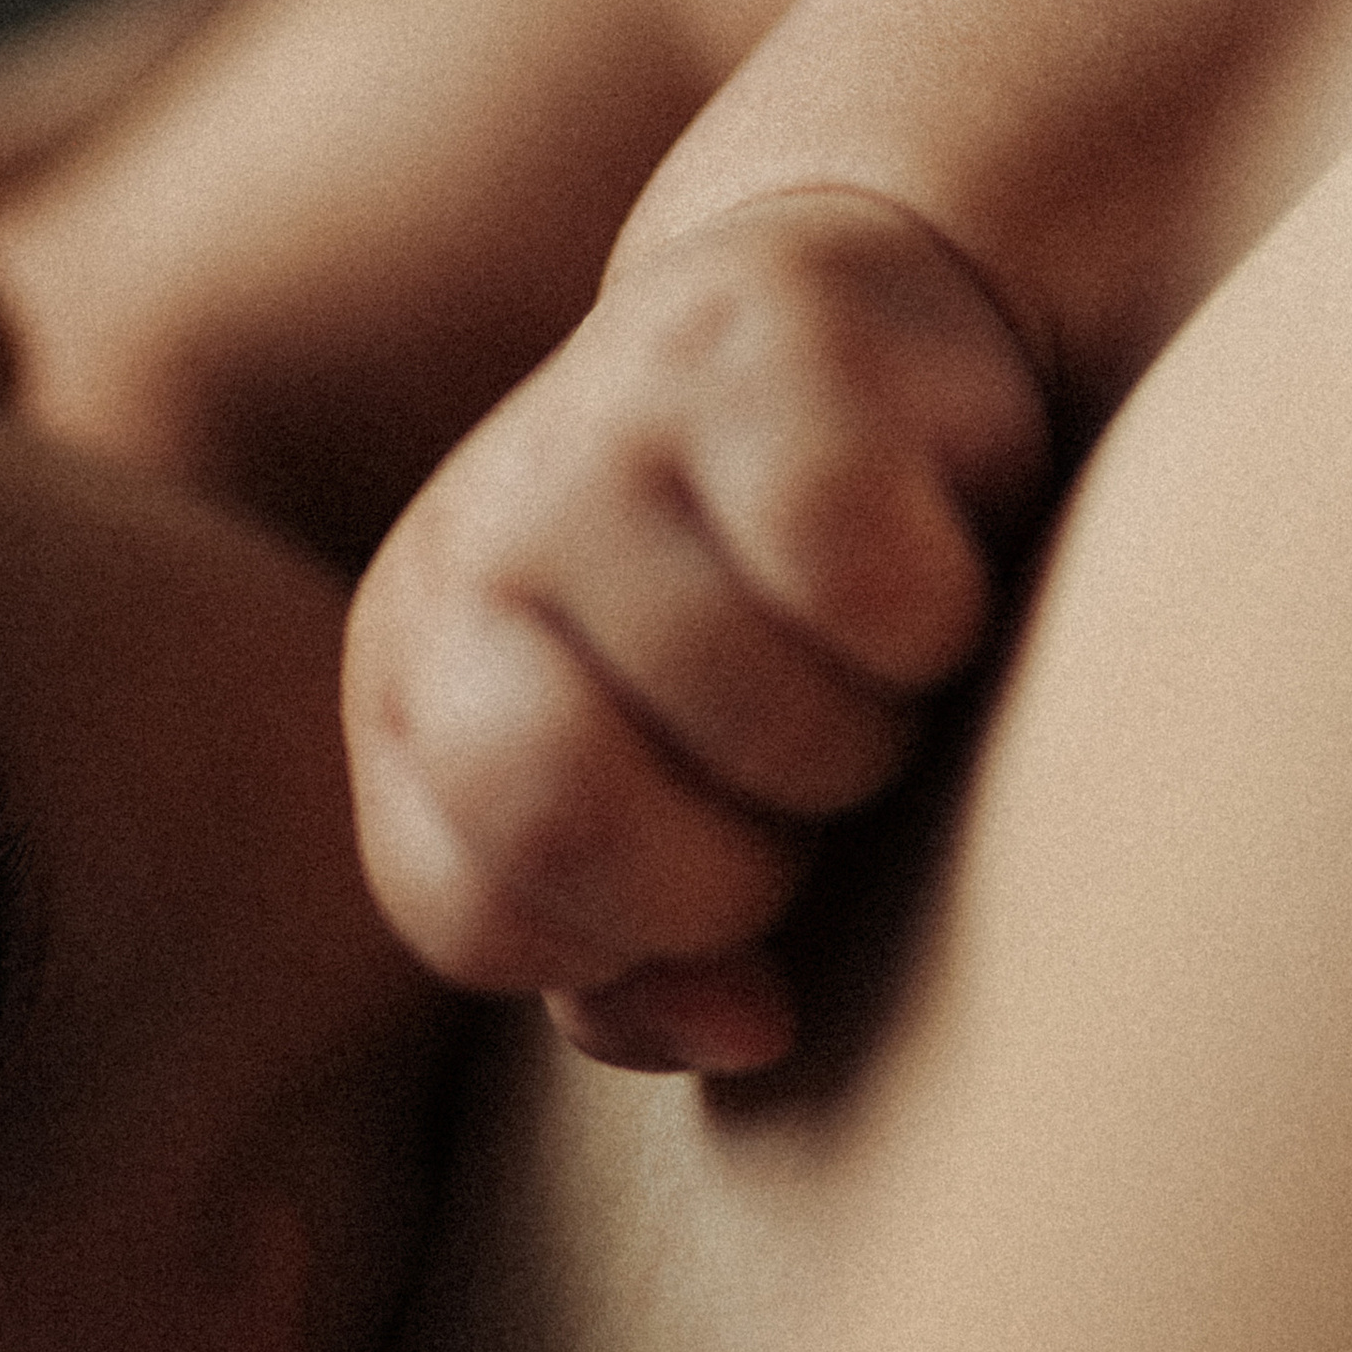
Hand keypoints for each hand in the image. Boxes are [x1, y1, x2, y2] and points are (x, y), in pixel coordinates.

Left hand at [342, 186, 1052, 1072]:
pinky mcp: (766, 349)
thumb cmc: (763, 619)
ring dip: (870, 728)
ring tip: (868, 650)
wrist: (858, 325)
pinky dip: (939, 614)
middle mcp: (469, 551)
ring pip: (761, 716)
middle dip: (744, 857)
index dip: (645, 940)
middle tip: (803, 770)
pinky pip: (867, 590)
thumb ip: (647, 962)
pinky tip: (933, 549)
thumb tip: (744, 1025)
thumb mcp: (677, 810)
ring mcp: (602, 432)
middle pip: (568, 816)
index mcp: (412, 686)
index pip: (484, 919)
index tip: (730, 860)